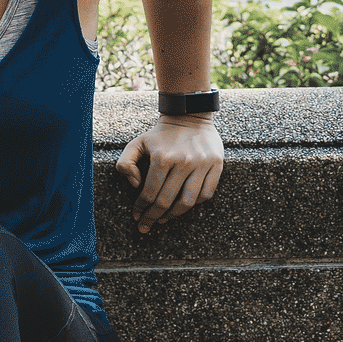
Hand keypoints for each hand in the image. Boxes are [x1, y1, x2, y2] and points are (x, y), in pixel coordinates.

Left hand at [117, 114, 224, 228]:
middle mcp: (183, 162)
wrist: (189, 116)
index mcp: (162, 158)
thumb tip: (136, 185)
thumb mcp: (137, 143)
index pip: (149, 193)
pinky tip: (183, 205)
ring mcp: (202, 164)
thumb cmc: (160, 135)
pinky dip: (195, 204)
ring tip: (164, 218)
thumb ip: (126, 163)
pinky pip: (206, 194)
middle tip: (147, 225)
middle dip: (153, 217)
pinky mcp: (216, 164)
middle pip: (167, 201)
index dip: (141, 209)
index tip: (137, 216)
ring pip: (188, 202)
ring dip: (174, 215)